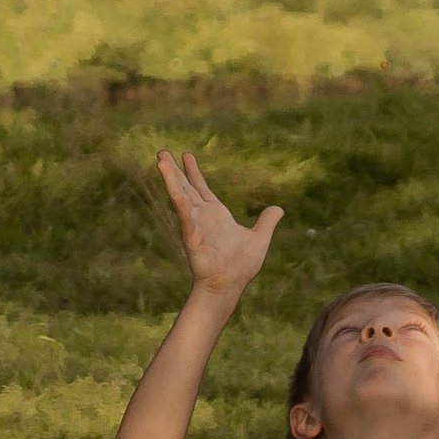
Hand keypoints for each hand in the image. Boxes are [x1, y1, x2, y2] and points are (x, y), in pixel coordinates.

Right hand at [157, 148, 283, 298]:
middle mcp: (201, 216)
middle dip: (174, 170)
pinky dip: (179, 200)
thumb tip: (278, 209)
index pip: (201, 187)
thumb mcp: (259, 238)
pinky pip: (185, 214)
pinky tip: (174, 188)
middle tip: (162, 152)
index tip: (186, 154)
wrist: (229, 286)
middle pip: (185, 187)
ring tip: (160, 159)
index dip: (193, 171)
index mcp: (215, 214)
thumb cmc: (240, 267)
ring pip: (181, 195)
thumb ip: (266, 222)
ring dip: (170, 178)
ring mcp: (194, 224)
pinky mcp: (192, 235)